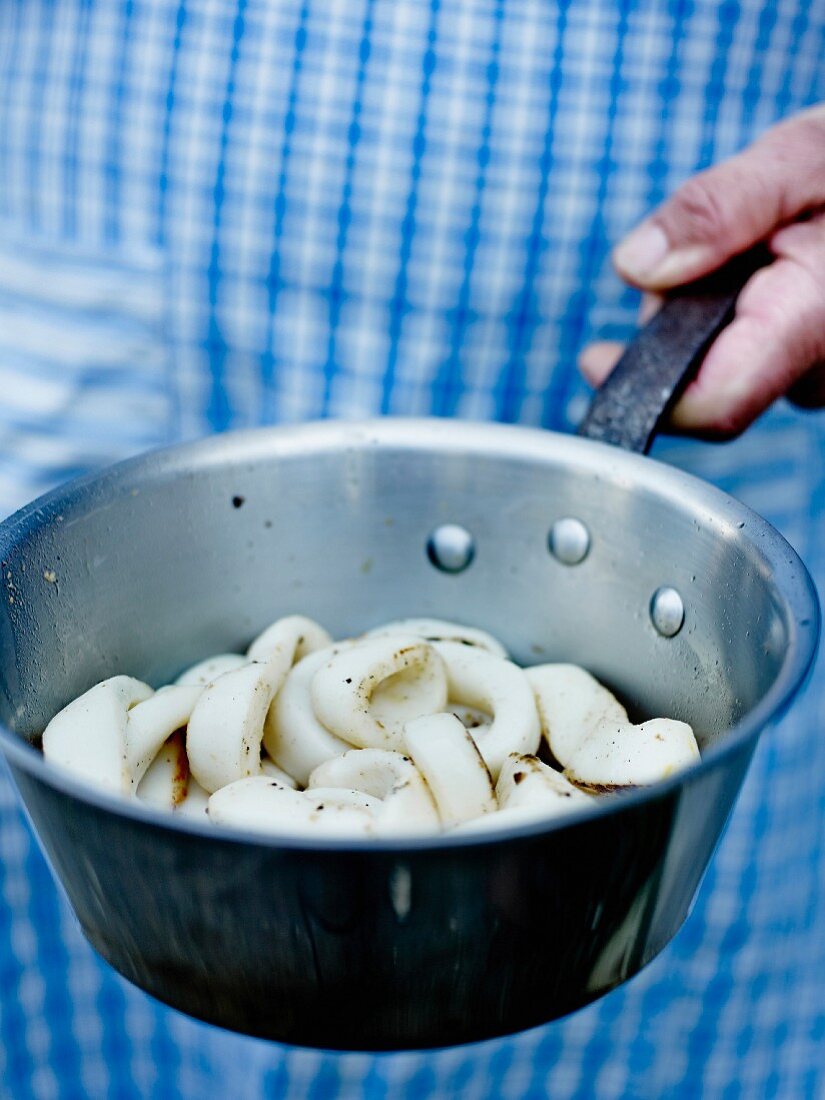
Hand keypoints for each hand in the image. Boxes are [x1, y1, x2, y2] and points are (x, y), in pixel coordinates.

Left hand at [580, 105, 824, 436]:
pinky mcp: (807, 370)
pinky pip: (749, 358)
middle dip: (678, 317)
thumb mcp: (797, 157)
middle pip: (706, 378)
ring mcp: (816, 377)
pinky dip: (732, 314)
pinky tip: (758, 271)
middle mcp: (820, 370)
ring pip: (723, 366)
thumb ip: (718, 208)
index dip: (647, 390)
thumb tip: (636, 267)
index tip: (595, 360)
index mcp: (814, 321)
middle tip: (705, 244)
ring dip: (706, 310)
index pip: (716, 402)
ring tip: (745, 246)